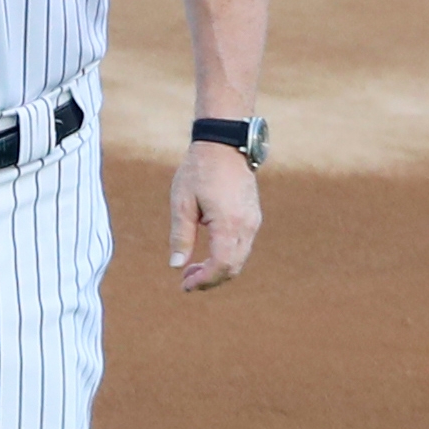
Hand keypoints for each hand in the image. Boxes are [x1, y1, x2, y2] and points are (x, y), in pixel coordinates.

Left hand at [169, 141, 260, 291]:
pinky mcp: (253, 216)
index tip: (184, 285)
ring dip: (218, 269)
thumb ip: (181, 236)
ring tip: (193, 268)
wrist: (224, 144)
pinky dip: (226, 256)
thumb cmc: (199, 170)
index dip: (204, 280)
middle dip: (210, 279)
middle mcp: (246, 225)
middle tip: (186, 279)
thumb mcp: (182, 202)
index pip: (221, 265)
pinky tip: (208, 253)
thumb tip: (176, 266)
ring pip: (239, 259)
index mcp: (228, 223)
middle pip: (233, 267)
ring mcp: (253, 221)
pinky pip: (242, 246)